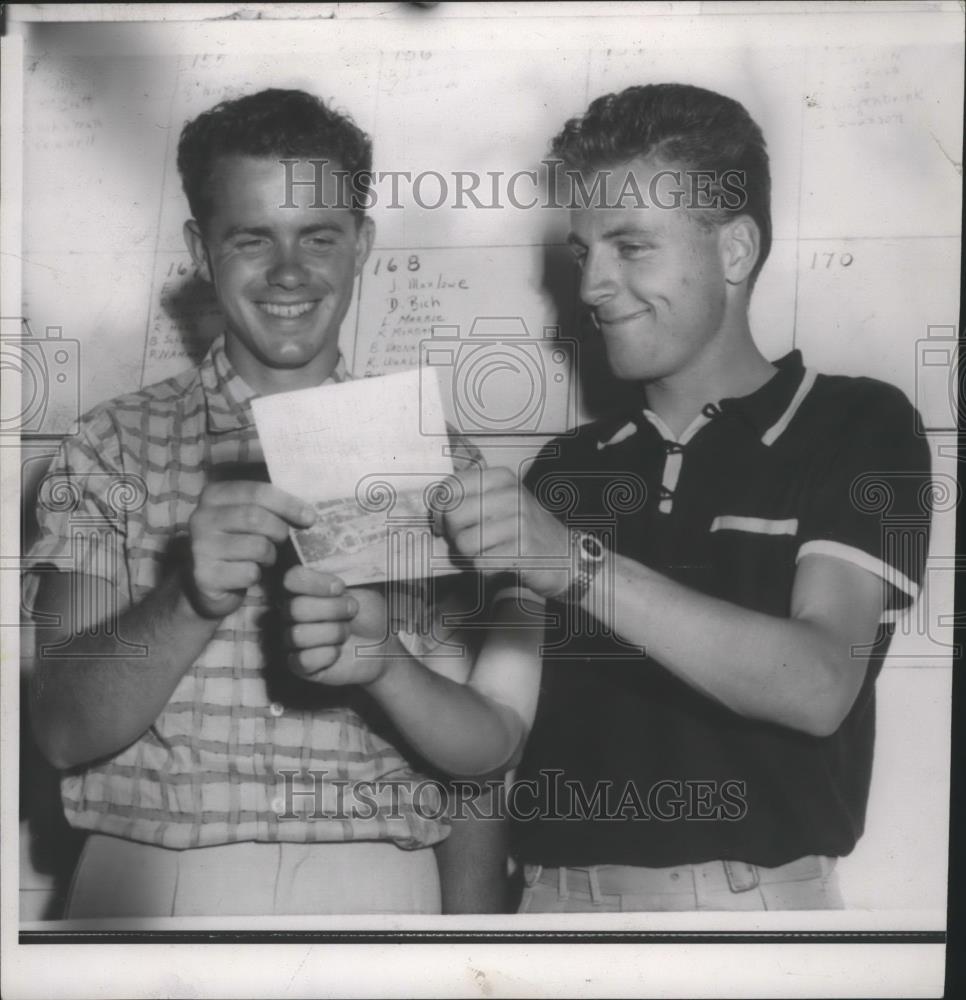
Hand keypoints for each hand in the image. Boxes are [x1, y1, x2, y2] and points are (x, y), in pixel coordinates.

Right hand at [186, 481, 314, 618]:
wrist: (208, 583)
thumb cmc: (239, 543)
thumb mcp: (250, 517)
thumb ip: (270, 505)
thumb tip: (309, 509)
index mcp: (215, 495)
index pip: (257, 491)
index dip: (288, 504)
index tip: (310, 517)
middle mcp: (201, 517)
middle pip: (256, 518)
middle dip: (279, 531)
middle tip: (283, 540)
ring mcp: (200, 547)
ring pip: (256, 546)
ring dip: (270, 555)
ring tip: (265, 557)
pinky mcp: (204, 575)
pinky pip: (248, 572)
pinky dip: (257, 575)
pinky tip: (249, 574)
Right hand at [283, 568, 393, 684]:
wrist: (383, 644)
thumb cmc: (370, 612)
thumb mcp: (364, 584)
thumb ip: (348, 567)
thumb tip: (345, 549)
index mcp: (304, 588)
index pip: (291, 578)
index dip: (315, 583)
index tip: (341, 587)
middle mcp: (292, 612)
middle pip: (296, 608)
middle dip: (333, 610)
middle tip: (352, 611)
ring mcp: (293, 639)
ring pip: (299, 634)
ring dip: (334, 633)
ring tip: (347, 633)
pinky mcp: (299, 665)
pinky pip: (303, 660)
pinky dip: (328, 655)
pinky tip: (338, 652)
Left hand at [439, 467, 571, 597]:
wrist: (565, 554)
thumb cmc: (524, 529)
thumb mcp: (502, 501)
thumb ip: (470, 499)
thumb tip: (434, 510)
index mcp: (501, 478)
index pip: (451, 487)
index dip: (439, 509)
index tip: (445, 523)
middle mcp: (511, 495)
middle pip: (454, 515)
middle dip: (452, 535)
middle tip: (465, 542)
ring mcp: (519, 522)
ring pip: (465, 542)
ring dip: (468, 555)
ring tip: (484, 553)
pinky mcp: (523, 550)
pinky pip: (481, 563)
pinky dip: (483, 569)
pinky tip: (496, 563)